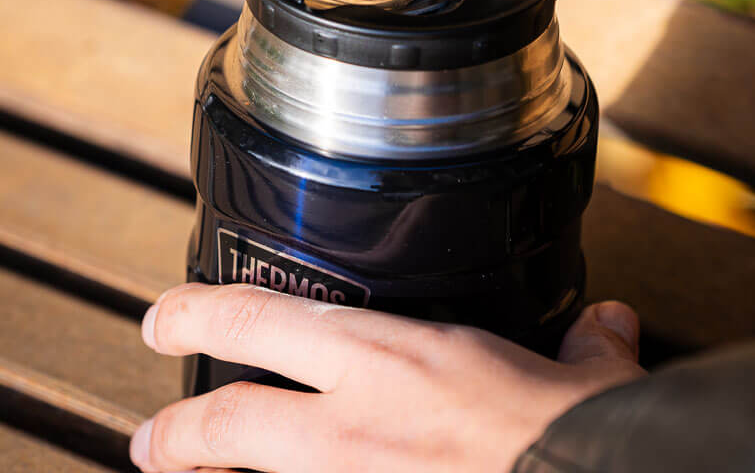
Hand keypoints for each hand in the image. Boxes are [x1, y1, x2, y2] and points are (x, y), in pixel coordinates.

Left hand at [129, 283, 644, 471]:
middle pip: (229, 422)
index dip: (198, 315)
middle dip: (177, 433)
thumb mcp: (581, 375)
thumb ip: (584, 345)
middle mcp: (354, 427)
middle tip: (148, 440)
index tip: (165, 317)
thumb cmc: (570, 437)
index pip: (263, 320)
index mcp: (392, 359)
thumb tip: (606, 324)